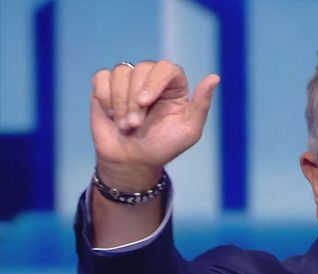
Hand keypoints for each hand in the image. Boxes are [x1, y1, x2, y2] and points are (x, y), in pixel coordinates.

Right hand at [90, 60, 218, 189]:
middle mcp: (152, 79)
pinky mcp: (107, 86)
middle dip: (135, 100)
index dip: (154, 82)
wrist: (132, 161)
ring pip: (121, 72)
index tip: (144, 102)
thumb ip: (202, 104)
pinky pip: (102, 78)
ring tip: (126, 125)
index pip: (166, 68)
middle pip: (141, 69)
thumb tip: (215, 77)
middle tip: (135, 125)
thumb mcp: (189, 130)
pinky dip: (105, 97)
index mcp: (174, 86)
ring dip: (120, 103)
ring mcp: (129, 81)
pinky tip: (112, 114)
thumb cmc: (163, 147)